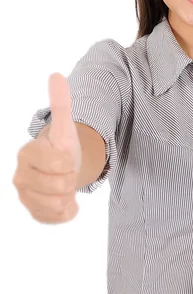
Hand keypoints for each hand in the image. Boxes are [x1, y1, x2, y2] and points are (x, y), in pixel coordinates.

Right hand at [13, 73, 81, 223]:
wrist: (61, 169)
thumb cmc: (61, 148)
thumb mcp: (65, 126)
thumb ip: (61, 104)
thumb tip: (56, 75)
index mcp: (26, 154)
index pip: (58, 163)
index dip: (69, 161)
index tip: (65, 157)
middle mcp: (20, 177)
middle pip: (60, 185)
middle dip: (71, 177)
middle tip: (66, 171)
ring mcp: (26, 197)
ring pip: (59, 203)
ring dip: (70, 193)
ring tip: (64, 184)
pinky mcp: (35, 213)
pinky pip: (59, 218)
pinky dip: (69, 210)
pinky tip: (65, 199)